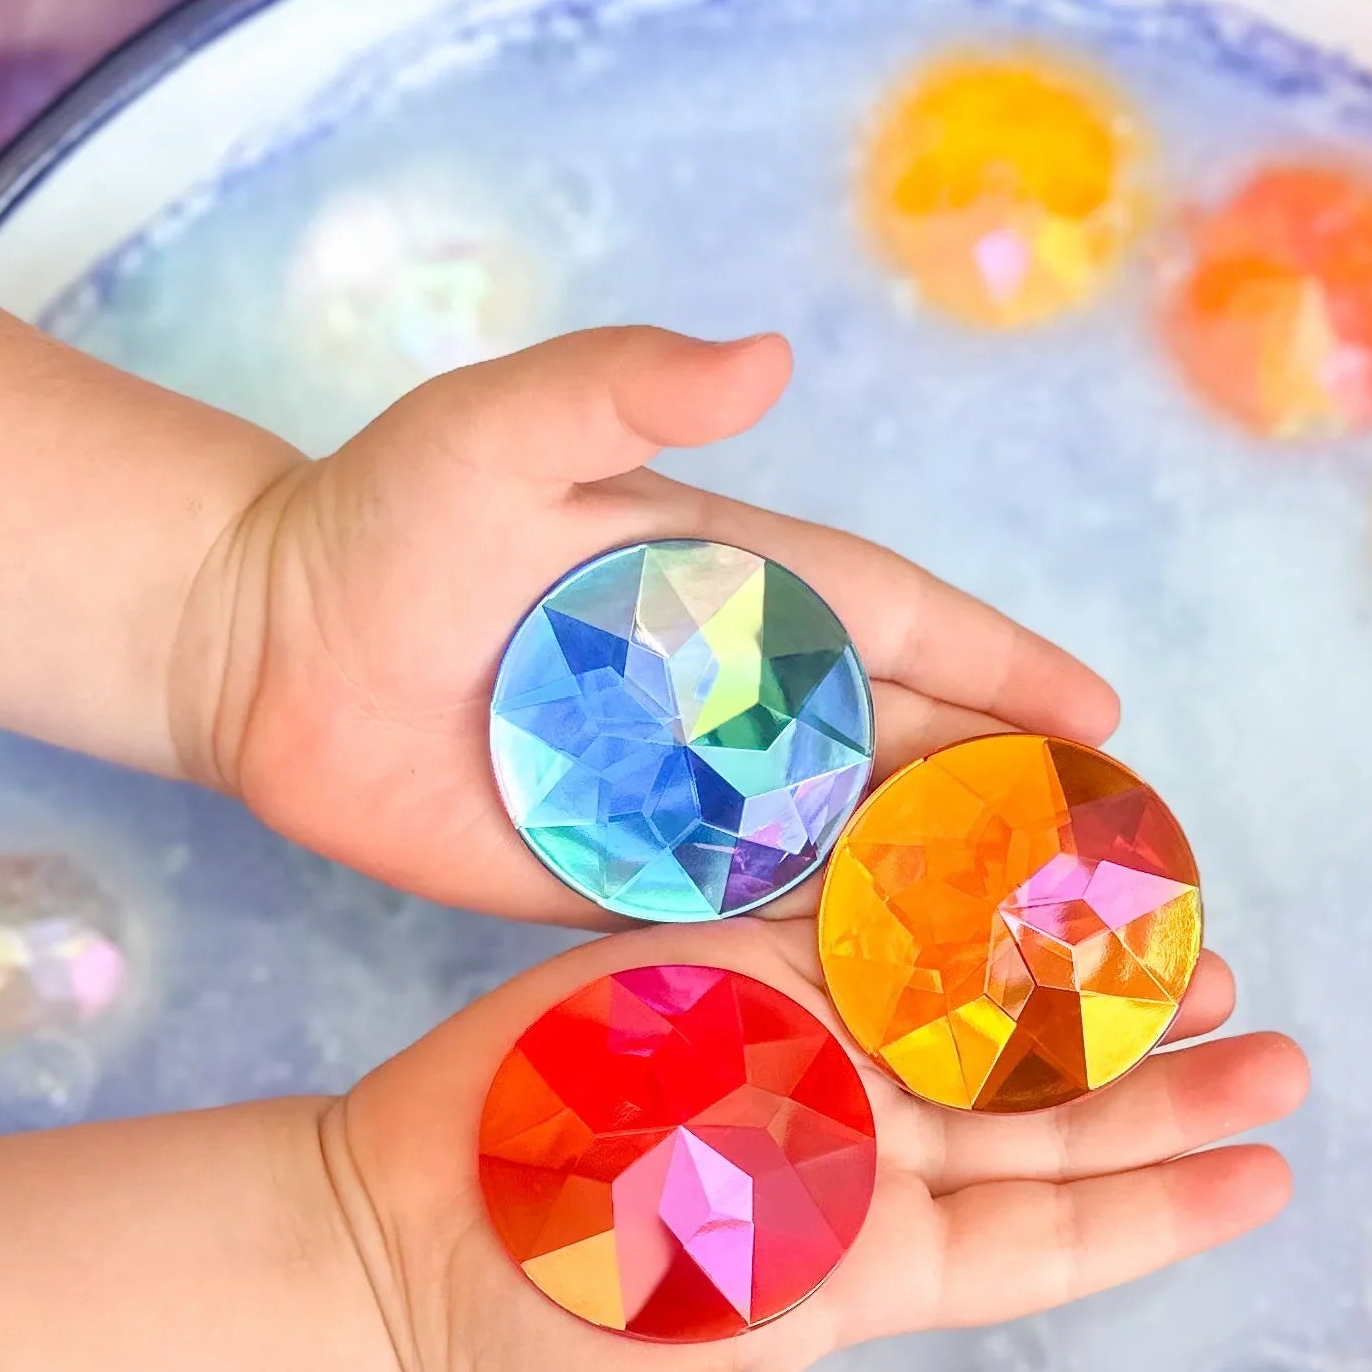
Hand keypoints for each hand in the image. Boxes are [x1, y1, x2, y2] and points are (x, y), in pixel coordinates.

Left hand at [164, 326, 1124, 923]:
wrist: (255, 646)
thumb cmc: (378, 517)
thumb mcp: (500, 428)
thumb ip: (625, 388)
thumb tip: (766, 357)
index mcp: (733, 582)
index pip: (901, 625)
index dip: (1003, 668)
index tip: (1103, 717)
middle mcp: (731, 697)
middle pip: (903, 754)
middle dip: (1011, 804)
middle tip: (1116, 866)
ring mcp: (682, 799)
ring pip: (841, 853)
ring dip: (938, 903)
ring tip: (1042, 958)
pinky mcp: (619, 882)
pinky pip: (740, 928)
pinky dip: (819, 964)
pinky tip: (896, 1014)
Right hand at [310, 920, 1306, 1371]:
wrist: (393, 1230)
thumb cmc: (525, 1351)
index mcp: (873, 1263)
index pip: (1049, 1237)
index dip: (1159, 1209)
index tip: (1267, 1177)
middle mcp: (864, 1155)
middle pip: (1045, 1119)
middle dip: (1162, 1084)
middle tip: (1275, 1047)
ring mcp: (806, 1055)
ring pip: (981, 1013)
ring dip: (1083, 987)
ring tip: (1193, 950)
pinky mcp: (740, 969)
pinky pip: (872, 923)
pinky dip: (955, 895)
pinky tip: (1042, 864)